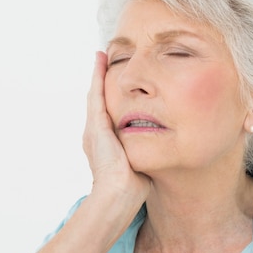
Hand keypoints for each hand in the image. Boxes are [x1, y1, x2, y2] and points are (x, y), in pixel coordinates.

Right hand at [82, 52, 150, 207]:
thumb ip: (143, 155)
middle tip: (101, 62)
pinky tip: (100, 61)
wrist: (117, 196)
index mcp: (102, 145)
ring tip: (100, 56)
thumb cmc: (131, 189)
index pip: (105, 116)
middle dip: (99, 82)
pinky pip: (96, 95)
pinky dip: (97, 76)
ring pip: (95, 95)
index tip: (113, 86)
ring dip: (97, 74)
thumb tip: (159, 152)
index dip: (107, 99)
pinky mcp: (96, 126)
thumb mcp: (138, 167)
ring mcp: (93, 130)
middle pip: (97, 102)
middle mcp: (93, 135)